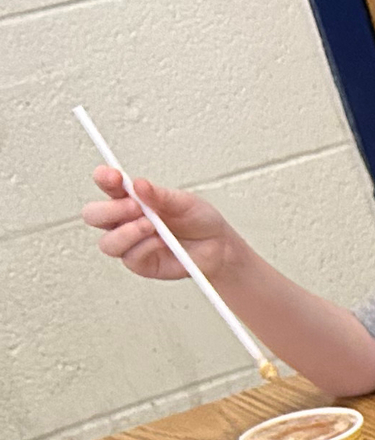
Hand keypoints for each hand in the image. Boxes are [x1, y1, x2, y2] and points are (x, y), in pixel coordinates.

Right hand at [81, 167, 234, 280]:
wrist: (216, 245)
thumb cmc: (198, 219)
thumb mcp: (183, 201)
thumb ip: (160, 195)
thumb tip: (138, 184)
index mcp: (132, 198)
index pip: (108, 186)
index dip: (104, 179)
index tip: (113, 176)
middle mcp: (125, 221)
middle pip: (93, 216)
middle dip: (109, 210)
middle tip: (135, 206)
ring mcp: (129, 243)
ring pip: (107, 242)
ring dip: (127, 232)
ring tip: (151, 225)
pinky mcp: (139, 263)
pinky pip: (130, 257)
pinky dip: (145, 247)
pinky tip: (162, 241)